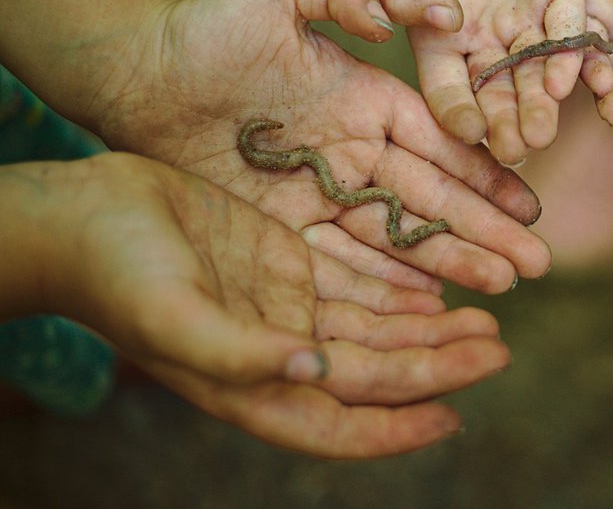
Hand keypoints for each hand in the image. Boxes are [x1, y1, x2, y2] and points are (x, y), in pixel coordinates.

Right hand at [22, 154, 510, 457]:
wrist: (85, 213)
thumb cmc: (113, 273)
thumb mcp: (170, 316)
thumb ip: (239, 353)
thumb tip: (312, 372)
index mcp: (250, 384)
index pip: (339, 423)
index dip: (397, 428)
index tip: (454, 416)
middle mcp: (277, 353)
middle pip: (376, 373)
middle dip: (437, 367)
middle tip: (497, 349)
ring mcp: (285, 307)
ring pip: (376, 330)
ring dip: (430, 330)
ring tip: (487, 322)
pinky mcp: (287, 262)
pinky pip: (359, 283)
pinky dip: (401, 290)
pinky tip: (440, 287)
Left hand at [94, 0, 550, 293]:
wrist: (137, 73)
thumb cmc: (209, 24)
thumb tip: (411, 15)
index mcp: (369, 99)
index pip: (440, 142)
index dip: (485, 173)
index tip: (529, 200)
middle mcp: (358, 150)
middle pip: (432, 197)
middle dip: (486, 229)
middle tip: (536, 261)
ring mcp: (325, 191)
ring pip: (397, 234)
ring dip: (450, 261)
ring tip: (502, 285)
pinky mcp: (285, 224)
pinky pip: (343, 258)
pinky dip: (386, 281)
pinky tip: (429, 303)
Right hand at [366, 0, 588, 164]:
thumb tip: (440, 21)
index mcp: (442, 38)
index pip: (448, 88)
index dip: (457, 111)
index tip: (468, 131)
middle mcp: (490, 40)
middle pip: (500, 93)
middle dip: (509, 122)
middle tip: (519, 148)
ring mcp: (531, 20)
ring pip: (541, 73)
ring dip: (544, 103)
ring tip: (546, 129)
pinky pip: (574, 30)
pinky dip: (575, 54)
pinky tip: (576, 77)